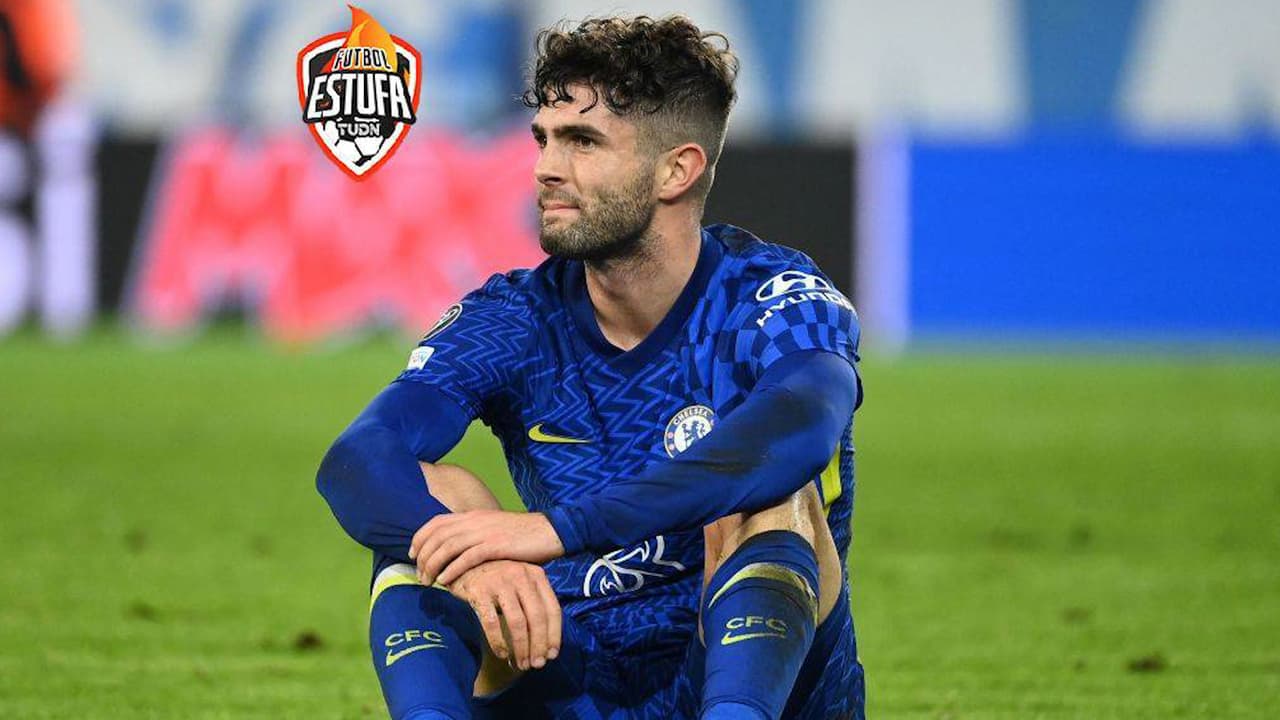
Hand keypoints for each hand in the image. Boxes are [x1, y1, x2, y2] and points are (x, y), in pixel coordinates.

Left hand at [410, 510, 564, 585]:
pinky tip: (446, 581)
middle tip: (419, 575)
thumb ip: (475, 536)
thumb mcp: (493, 531)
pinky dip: (452, 569)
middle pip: (437, 536)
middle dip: (423, 556)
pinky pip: (466, 557)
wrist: (549, 532)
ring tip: (428, 582)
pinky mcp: (495, 545)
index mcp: (473, 515)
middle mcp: (475, 521)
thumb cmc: (522, 536)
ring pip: (447, 547)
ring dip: (433, 565)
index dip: (420, 538)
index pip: (436, 522)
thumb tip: (457, 552)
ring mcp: (484, 532)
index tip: (412, 554)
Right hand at [448, 559, 560, 670]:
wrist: (462, 562)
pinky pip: (492, 622)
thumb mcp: (520, 581)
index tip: (552, 655)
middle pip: (537, 618)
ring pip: (517, 622)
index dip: (554, 635)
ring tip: (520, 663)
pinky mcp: (479, 591)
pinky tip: (502, 654)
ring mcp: (500, 582)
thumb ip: (534, 600)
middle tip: (536, 665)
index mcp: (536, 574)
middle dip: (538, 645)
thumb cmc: (496, 578)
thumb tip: (547, 640)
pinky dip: (499, 642)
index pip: (553, 609)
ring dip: (521, 647)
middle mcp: (521, 576)